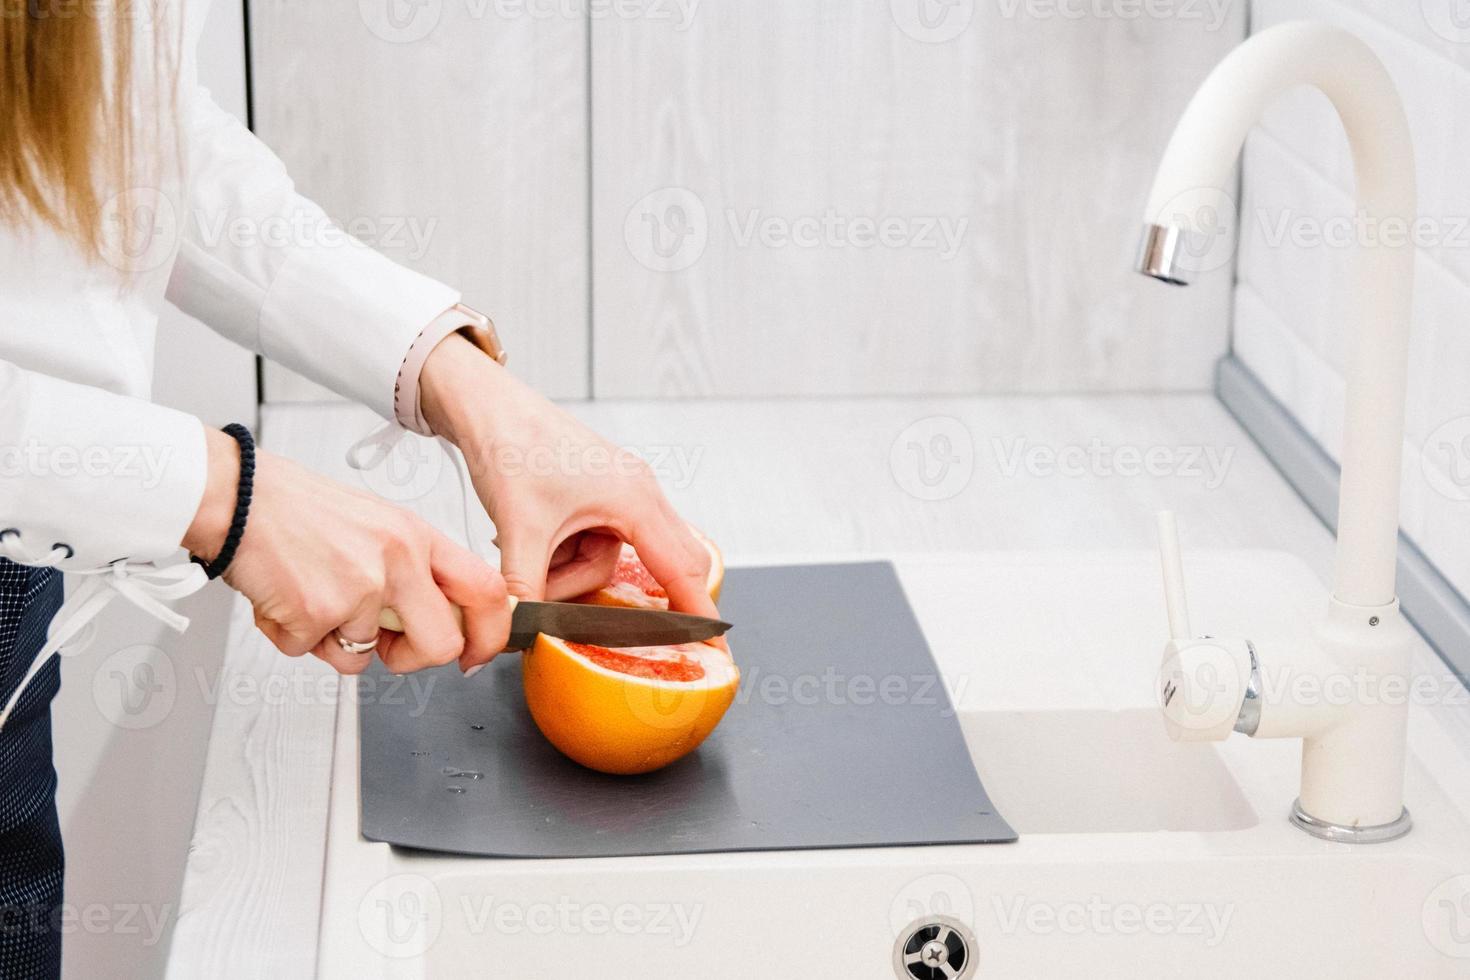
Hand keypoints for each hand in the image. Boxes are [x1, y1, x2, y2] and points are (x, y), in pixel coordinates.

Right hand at [184, 428, 511, 674]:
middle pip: (441, 644)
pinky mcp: (316, 612)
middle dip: (412, 659)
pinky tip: (282, 598)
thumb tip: (438, 618)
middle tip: (384, 647)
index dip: (489, 633)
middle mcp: (397, 559)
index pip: (486, 590)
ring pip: (363, 656)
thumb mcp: (379, 524)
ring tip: (310, 596)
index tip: (475, 654)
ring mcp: (359, 587)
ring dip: (332, 641)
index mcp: (417, 536)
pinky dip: (291, 636)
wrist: (238, 497)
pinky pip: (312, 653)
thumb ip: (413, 568)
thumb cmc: (300, 510)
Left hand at [419, 336, 719, 622]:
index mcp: (635, 499)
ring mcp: (621, 493)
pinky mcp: (600, 495)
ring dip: (572, 575)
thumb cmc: (512, 446)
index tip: (716, 650)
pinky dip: (565, 555)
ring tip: (527, 558)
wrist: (485, 405)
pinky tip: (531, 542)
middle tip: (625, 633)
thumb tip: (516, 634)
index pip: (681, 570)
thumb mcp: (519, 530)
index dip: (698, 614)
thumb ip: (524, 591)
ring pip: (614, 561)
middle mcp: (639, 494)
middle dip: (633, 599)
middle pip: (663, 565)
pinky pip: (598, 543)